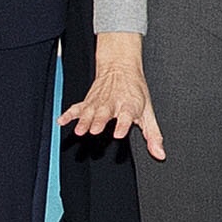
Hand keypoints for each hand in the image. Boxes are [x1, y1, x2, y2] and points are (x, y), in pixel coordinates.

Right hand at [65, 32, 160, 154]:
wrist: (120, 66)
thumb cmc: (135, 92)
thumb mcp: (148, 112)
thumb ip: (153, 135)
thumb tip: (159, 154)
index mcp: (129, 106)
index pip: (126, 116)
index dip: (122, 125)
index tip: (118, 134)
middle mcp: (113, 103)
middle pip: (105, 112)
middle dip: (99, 121)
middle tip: (95, 130)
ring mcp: (99, 102)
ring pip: (90, 111)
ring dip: (84, 120)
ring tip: (79, 130)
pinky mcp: (88, 101)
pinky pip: (77, 108)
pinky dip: (69, 114)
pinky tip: (62, 121)